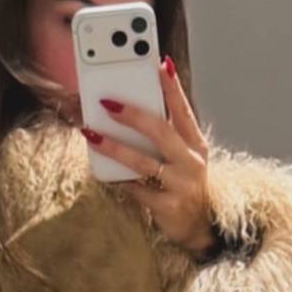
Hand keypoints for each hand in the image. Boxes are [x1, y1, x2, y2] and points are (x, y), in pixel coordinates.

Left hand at [80, 56, 215, 255]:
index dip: (172, 87)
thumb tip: (131, 110)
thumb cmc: (185, 185)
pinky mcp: (167, 206)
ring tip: (91, 134)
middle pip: (161, 131)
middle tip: (108, 102)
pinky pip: (136, 190)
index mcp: (196, 144)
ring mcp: (180, 185)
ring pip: (143, 162)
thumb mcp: (184, 157)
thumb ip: (166, 135)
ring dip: (114, 147)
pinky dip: (117, 180)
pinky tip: (101, 172)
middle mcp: (191, 162)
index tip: (159, 64)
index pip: (183, 110)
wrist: (200, 227)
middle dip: (133, 114)